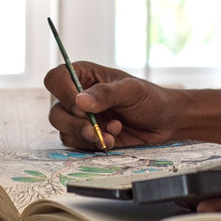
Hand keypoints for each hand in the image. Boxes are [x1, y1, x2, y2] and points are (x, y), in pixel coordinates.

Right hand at [44, 61, 184, 150]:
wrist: (165, 123)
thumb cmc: (150, 99)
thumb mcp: (131, 90)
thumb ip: (106, 94)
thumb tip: (80, 101)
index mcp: (84, 75)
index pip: (56, 79)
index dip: (62, 93)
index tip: (80, 105)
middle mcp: (77, 96)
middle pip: (56, 110)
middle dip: (75, 122)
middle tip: (93, 127)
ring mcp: (81, 118)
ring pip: (64, 130)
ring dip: (86, 136)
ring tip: (111, 133)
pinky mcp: (88, 136)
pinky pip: (78, 144)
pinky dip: (94, 144)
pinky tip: (113, 138)